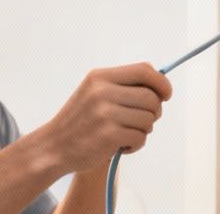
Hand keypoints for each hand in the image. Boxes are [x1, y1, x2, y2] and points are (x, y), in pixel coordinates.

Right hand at [38, 64, 172, 174]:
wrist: (53, 147)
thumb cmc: (80, 121)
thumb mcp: (94, 92)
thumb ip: (122, 85)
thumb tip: (160, 84)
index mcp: (100, 77)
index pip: (144, 70)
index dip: (161, 82)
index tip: (166, 95)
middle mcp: (102, 92)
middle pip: (151, 97)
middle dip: (154, 112)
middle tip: (143, 121)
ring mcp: (105, 113)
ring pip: (148, 118)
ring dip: (144, 130)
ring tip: (129, 134)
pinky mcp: (108, 135)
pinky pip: (141, 137)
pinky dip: (137, 144)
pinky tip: (123, 146)